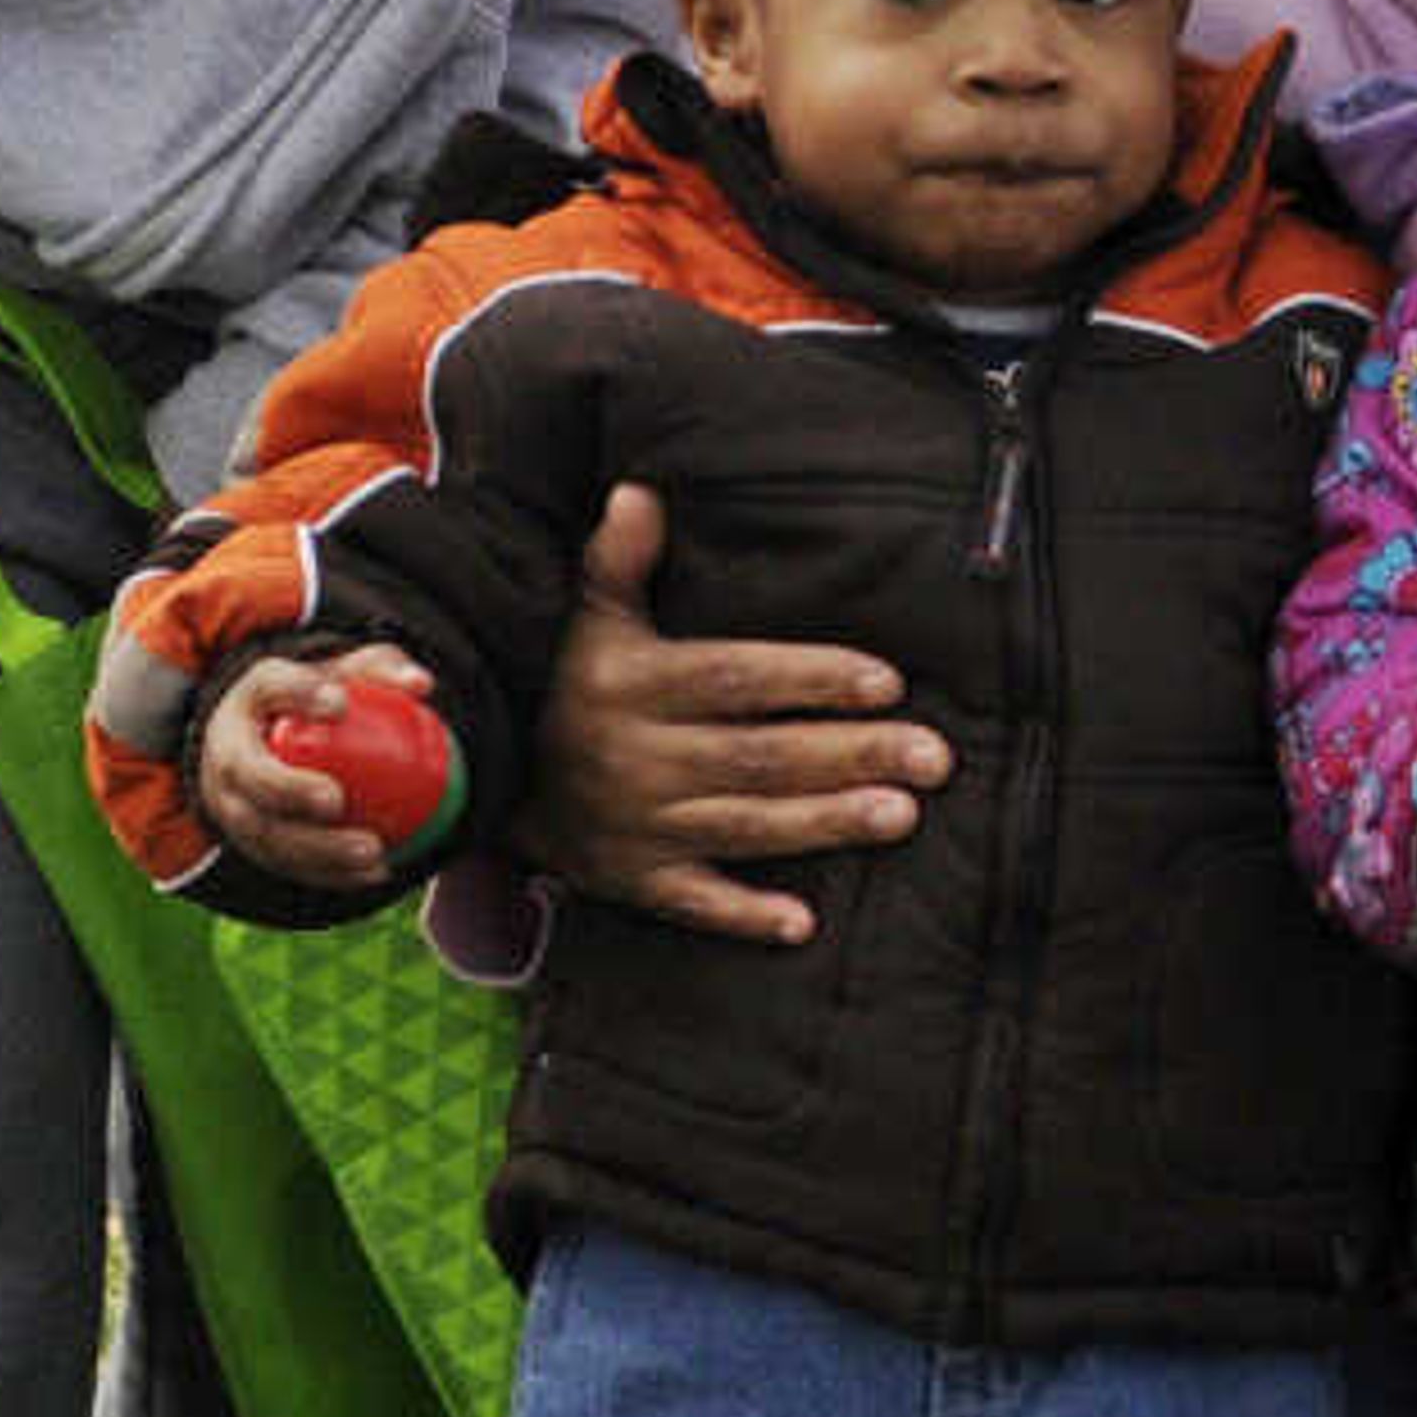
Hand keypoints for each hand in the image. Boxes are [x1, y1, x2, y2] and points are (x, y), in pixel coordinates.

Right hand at [199, 648, 442, 886]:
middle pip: (249, 774)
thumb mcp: (347, 675)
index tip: (340, 704)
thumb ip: (383, 671)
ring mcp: (233, 802)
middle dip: (288, 790)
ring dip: (317, 848)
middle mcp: (229, 751)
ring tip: (372, 850)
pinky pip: (286, 863)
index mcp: (252, 698)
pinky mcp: (250, 842)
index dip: (298, 695)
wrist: (263, 744)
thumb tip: (422, 685)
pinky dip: (330, 872)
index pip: (269, 687)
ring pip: (265, 832)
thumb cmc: (316, 703)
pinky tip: (375, 873)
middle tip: (335, 799)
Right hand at [518, 479, 946, 944]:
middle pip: (760, 756)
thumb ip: (617, 560)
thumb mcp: (582, 615)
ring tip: (901, 814)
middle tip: (934, 756)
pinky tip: (803, 924)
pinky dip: (743, 915)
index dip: (812, 678)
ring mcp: (635, 824)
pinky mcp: (631, 879)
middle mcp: (637, 756)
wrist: (482, 773)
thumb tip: (639, 492)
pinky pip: (691, 903)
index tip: (888, 681)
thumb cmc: (562, 680)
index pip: (736, 678)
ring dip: (824, 823)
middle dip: (851, 754)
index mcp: (633, 685)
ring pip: (744, 825)